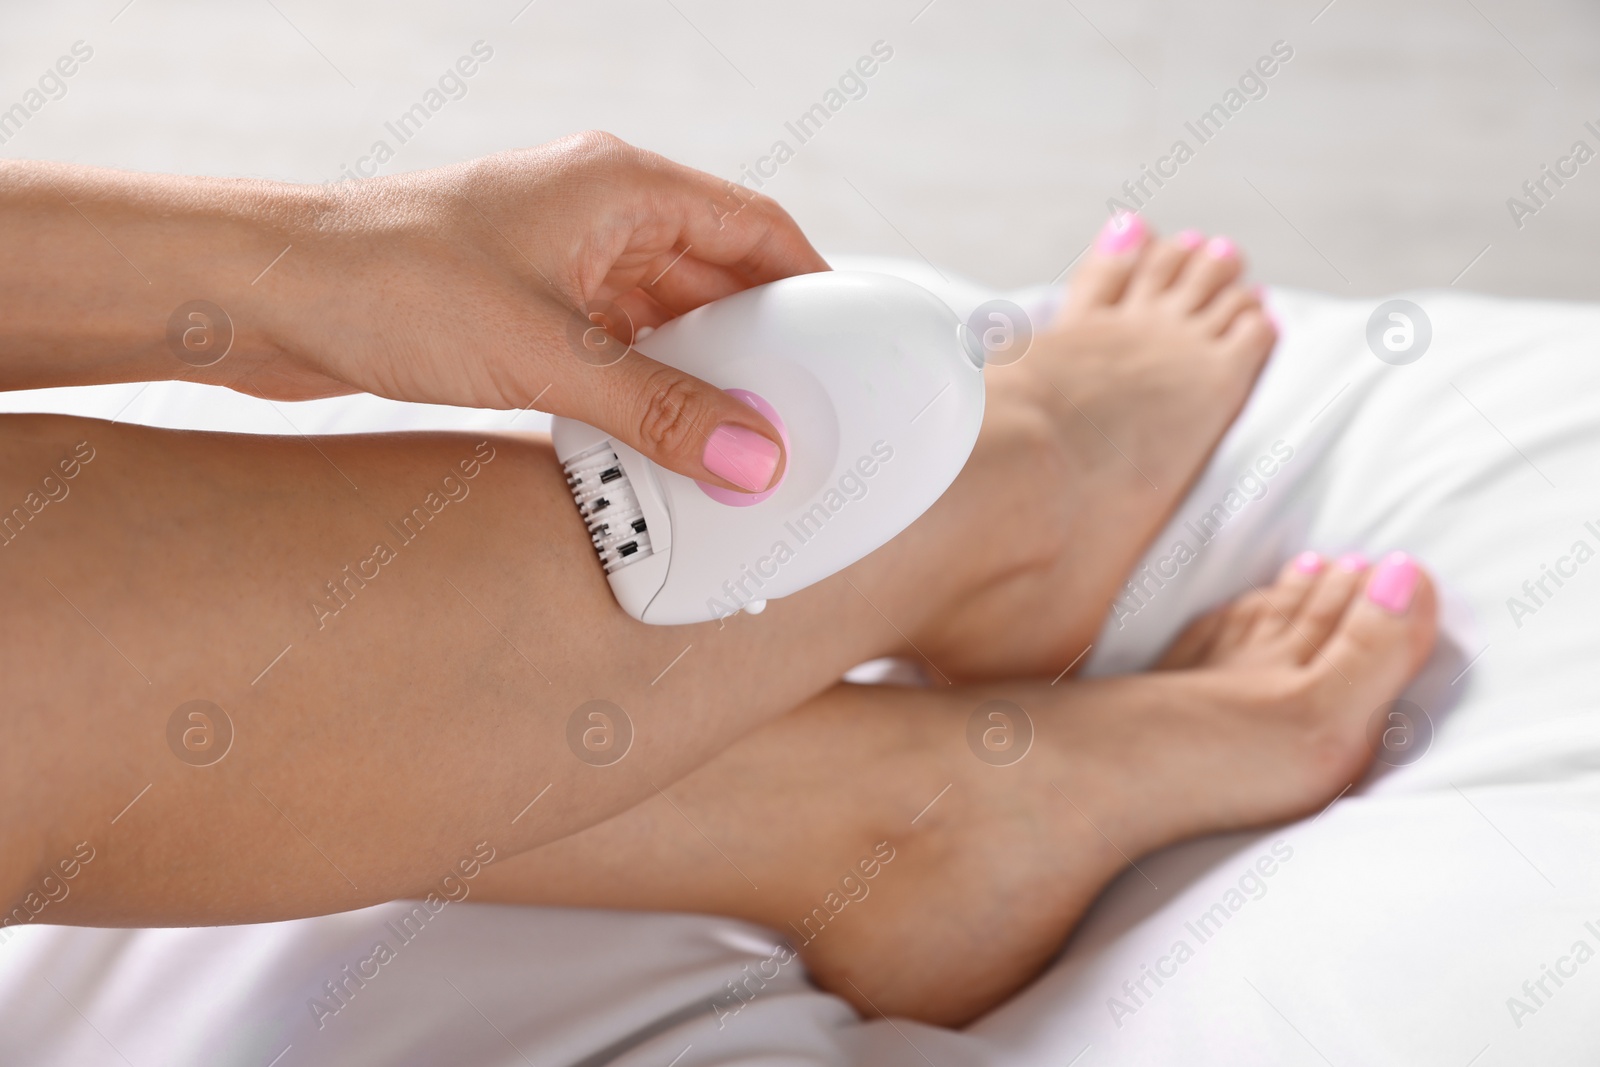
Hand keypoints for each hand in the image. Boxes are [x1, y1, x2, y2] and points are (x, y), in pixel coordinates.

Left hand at [248, 132, 826, 491]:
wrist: (264, 294)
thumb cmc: (391, 282)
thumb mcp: (548, 354)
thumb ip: (659, 411)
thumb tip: (753, 458)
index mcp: (622, 186)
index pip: (756, 227)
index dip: (812, 289)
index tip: (848, 354)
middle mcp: (599, 216)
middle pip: (716, 281)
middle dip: (758, 353)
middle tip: (795, 423)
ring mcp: (560, 263)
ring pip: (664, 324)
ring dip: (696, 382)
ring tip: (732, 448)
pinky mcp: (524, 310)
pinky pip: (613, 353)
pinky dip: (641, 396)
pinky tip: (655, 447)